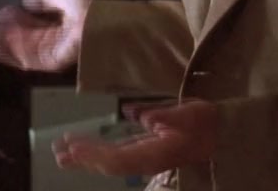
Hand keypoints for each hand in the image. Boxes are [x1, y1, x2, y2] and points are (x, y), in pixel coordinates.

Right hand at [0, 0, 90, 71]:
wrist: (100, 29)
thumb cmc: (87, 13)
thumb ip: (47, 0)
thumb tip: (26, 0)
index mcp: (54, 27)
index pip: (27, 26)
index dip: (12, 21)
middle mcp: (50, 41)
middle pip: (20, 41)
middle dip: (2, 37)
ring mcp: (48, 53)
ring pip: (19, 52)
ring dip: (2, 47)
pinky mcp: (48, 63)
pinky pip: (24, 62)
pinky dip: (10, 56)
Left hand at [52, 98, 218, 175]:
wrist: (219, 133)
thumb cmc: (204, 122)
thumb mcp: (186, 114)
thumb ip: (162, 115)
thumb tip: (138, 115)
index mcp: (154, 154)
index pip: (118, 158)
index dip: (94, 154)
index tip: (74, 146)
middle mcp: (146, 161)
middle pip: (109, 164)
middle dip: (83, 158)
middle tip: (58, 152)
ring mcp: (144, 158)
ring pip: (109, 161)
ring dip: (86, 156)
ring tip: (63, 151)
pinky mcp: (143, 152)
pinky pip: (115, 154)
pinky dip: (98, 151)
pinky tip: (85, 146)